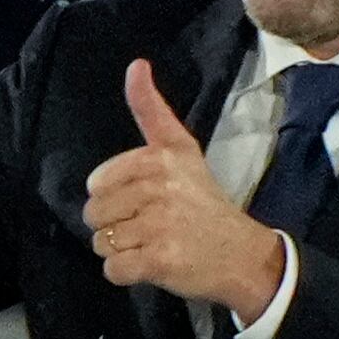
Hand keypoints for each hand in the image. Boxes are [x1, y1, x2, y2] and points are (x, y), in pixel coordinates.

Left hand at [83, 62, 284, 319]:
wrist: (244, 255)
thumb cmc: (205, 203)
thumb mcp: (183, 150)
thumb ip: (153, 112)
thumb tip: (135, 65)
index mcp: (160, 158)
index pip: (96, 183)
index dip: (113, 196)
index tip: (147, 199)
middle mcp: (159, 187)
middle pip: (94, 214)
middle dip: (115, 226)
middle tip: (151, 227)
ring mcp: (159, 225)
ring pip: (101, 243)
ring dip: (121, 251)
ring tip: (154, 244)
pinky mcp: (159, 260)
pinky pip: (113, 269)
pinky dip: (127, 273)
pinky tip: (154, 264)